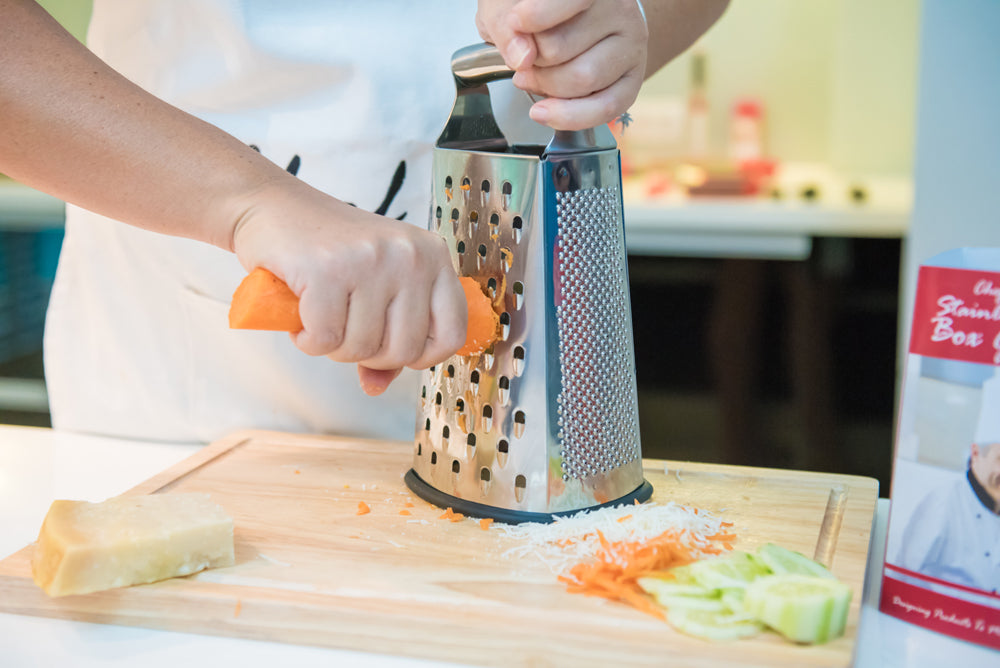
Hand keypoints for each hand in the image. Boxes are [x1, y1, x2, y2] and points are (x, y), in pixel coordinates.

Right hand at [230, 177, 466, 394]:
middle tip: (344, 328)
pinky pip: (324, 339)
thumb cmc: (328, 251)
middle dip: (367, 354)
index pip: (452, 334)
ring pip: (361, 349)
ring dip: (332, 346)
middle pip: (403, 350)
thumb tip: (377, 387)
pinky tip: (301, 315)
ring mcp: (370, 260)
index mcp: (433, 257)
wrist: (272, 207)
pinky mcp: (327, 269)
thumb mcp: (375, 286)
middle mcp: (409, 255)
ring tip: (321, 314)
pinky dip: (307, 340)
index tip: (392, 347)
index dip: (421, 356)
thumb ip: (388, 337)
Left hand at [476, 0, 647, 130]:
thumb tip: (523, 57)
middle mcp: (620, 10)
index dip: (532, 18)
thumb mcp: (509, 5)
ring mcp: (630, 46)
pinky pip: (604, 108)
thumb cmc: (539, 9)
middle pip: (560, 48)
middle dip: (531, 61)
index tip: (515, 24)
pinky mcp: (632, 80)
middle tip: (525, 55)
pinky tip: (544, 111)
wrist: (570, 21)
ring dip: (546, 86)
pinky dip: (568, 116)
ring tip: (533, 75)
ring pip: (582, 79)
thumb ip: (505, 24)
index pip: (570, 1)